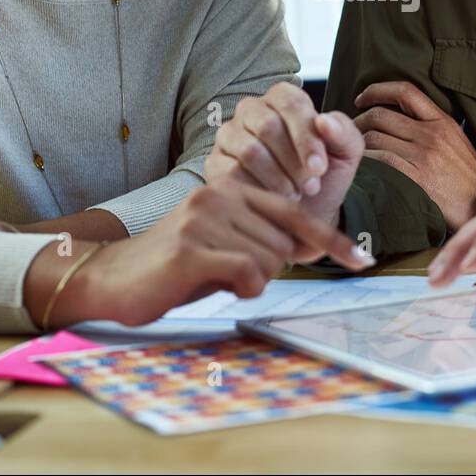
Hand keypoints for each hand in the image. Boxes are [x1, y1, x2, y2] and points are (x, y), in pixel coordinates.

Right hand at [62, 179, 374, 325]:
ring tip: (213, 276)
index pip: (296, 214)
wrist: (112, 278)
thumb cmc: (173, 264)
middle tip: (229, 273)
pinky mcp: (192, 248)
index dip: (332, 241)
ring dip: (250, 281)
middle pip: (284, 244)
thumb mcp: (222, 240)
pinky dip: (241, 288)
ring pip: (269, 261)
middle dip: (268, 269)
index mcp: (231, 187)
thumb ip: (259, 235)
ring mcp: (205, 219)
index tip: (362, 261)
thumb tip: (303, 248)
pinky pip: (248, 274)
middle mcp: (220, 194)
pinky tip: (212, 283)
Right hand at [204, 82, 362, 233]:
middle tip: (310, 187)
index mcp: (283, 98)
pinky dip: (257, 190)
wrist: (305, 212)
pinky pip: (231, 173)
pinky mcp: (215, 163)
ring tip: (294, 195)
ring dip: (277, 178)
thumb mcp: (345, 154)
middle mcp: (252, 110)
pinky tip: (271, 201)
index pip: (291, 103)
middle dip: (293, 161)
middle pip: (268, 126)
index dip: (306, 136)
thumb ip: (343, 132)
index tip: (319, 168)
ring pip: (250, 151)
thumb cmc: (324, 176)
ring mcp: (230, 135)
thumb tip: (324, 121)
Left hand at [354, 81, 475, 229]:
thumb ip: (431, 125)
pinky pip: (378, 161)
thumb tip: (398, 116)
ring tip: (353, 151)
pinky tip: (361, 167)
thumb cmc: (469, 175)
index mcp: (442, 121)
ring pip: (373, 138)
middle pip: (379, 115)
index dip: (377, 90)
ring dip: (357, 142)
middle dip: (358, 121)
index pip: (404, 91)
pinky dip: (364, 161)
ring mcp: (421, 156)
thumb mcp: (456, 139)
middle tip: (351, 130)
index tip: (361, 98)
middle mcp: (430, 134)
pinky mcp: (414, 178)